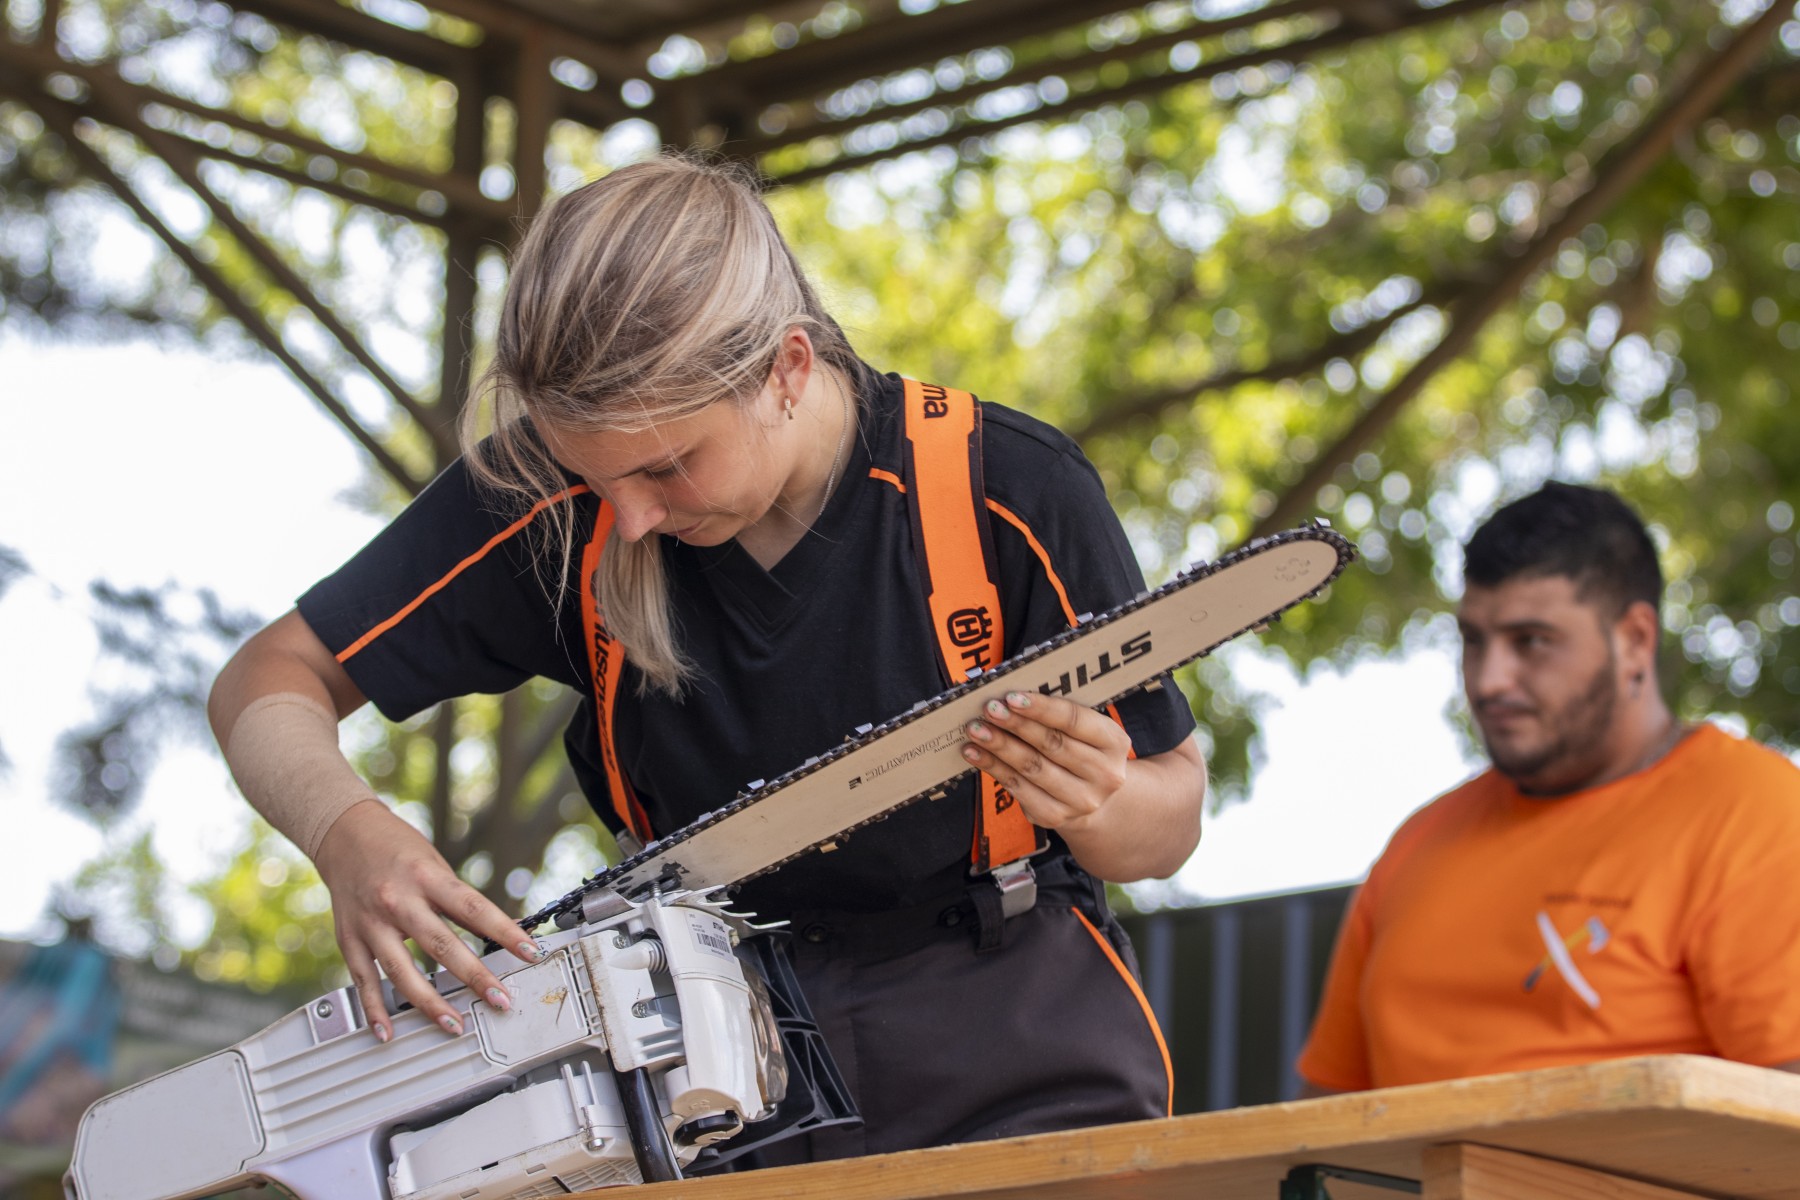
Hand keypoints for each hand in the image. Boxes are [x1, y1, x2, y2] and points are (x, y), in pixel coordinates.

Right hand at [312, 799, 542, 1041]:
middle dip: (474, 977)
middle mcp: (398, 900)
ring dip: (429, 1002)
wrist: (344, 834)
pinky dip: (375, 1008)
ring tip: (453, 1024)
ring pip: (401, 970)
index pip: (474, 908)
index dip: (505, 932)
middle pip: (441, 945)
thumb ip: (458, 900)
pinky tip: (387, 1031)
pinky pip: (364, 980)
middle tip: (499, 1000)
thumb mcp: (435, 864)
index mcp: (427, 877)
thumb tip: (498, 931)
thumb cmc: (397, 848)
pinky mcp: (349, 939)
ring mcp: (371, 922)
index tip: (529, 952)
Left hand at [961, 691, 1132, 832]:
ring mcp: (1081, 800)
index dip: (1041, 708)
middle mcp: (1104, 775)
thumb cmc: (1082, 751)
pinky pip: (1018, 788)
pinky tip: (976, 753)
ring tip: (977, 729)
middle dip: (1015, 724)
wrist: (1092, 797)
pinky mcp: (1055, 816)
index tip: (1012, 697)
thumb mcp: (1085, 731)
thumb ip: (1059, 715)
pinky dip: (993, 768)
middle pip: (1051, 744)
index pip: (1074, 720)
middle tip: (989, 710)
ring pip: (1032, 767)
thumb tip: (1012, 698)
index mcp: (1114, 743)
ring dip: (999, 746)